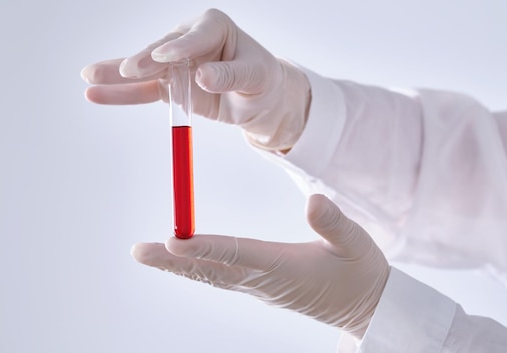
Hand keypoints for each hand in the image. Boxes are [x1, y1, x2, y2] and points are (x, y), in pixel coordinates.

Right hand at [81, 8, 310, 150]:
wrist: (260, 100)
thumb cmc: (262, 80)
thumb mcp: (256, 77)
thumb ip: (230, 76)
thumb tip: (203, 77)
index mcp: (215, 26)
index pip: (196, 35)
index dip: (180, 47)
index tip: (164, 57)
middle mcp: (189, 39)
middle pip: (163, 50)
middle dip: (144, 60)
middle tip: (129, 70)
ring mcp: (175, 62)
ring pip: (145, 70)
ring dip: (118, 75)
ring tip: (90, 77)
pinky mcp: (169, 84)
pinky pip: (144, 90)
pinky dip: (121, 94)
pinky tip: (96, 94)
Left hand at [131, 194, 389, 338]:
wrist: (366, 307)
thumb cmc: (360, 274)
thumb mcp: (356, 244)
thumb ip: (334, 224)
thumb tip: (313, 199)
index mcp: (284, 267)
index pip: (239, 254)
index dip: (206, 247)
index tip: (176, 239)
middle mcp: (265, 280)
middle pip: (212, 268)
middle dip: (174, 260)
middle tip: (140, 251)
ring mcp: (261, 286)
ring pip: (212, 274)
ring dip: (178, 264)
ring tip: (149, 253)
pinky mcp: (262, 287)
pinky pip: (221, 277)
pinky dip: (197, 267)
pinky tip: (183, 260)